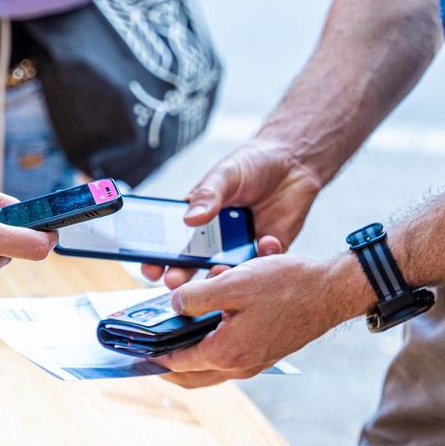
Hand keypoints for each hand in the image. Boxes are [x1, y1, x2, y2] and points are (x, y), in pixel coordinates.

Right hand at [142, 137, 323, 288]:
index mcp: (199, 215)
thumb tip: (189, 218)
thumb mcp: (226, 173)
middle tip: (175, 284)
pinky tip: (266, 240)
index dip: (158, 256)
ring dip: (221, 275)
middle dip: (182, 276)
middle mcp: (217, 235)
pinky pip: (262, 265)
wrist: (294, 161)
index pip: (172, 240)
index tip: (150, 268)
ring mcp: (241, 244)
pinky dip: (263, 258)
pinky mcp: (267, 248)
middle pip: (194, 264)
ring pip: (227, 271)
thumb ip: (208, 195)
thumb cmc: (254, 162)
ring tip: (220, 272)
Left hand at [154, 251, 371, 388]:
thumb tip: (175, 305)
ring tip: (181, 324)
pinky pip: (229, 353)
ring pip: (210, 365)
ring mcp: (254, 362)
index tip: (134, 352)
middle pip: (191, 375)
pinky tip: (216, 312)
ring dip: (192, 349)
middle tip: (147, 353)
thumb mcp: (233, 283)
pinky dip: (215, 339)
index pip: (177, 363)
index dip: (152, 356)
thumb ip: (197, 297)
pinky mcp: (265, 352)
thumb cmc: (286, 286)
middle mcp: (239, 365)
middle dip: (167, 365)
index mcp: (226, 352)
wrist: (331, 292)